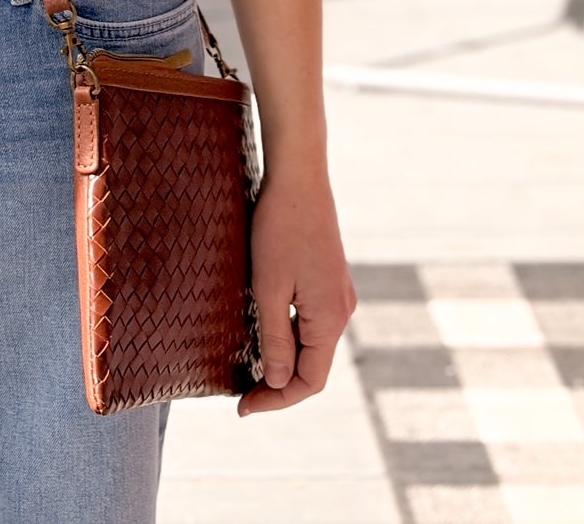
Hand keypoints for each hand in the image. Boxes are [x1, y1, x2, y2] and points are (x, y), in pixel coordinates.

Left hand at [237, 163, 355, 414]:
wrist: (298, 175)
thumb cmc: (279, 227)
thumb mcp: (269, 286)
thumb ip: (276, 338)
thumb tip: (278, 381)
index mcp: (330, 318)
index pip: (310, 381)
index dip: (277, 399)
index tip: (243, 407)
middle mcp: (341, 310)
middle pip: (313, 366)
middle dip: (279, 385)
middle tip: (242, 394)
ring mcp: (338, 292)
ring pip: (312, 344)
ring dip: (284, 361)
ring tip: (249, 369)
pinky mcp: (328, 277)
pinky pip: (312, 321)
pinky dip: (290, 336)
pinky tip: (266, 333)